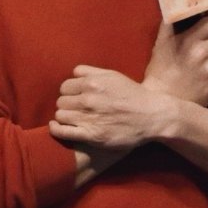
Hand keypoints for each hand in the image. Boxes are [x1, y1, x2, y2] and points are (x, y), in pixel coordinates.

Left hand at [49, 66, 172, 149]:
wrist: (151, 117)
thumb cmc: (133, 95)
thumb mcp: (114, 76)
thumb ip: (91, 72)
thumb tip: (73, 73)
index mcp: (92, 82)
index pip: (65, 86)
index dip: (69, 92)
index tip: (76, 98)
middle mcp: (88, 99)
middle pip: (61, 101)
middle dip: (67, 104)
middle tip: (76, 109)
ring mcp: (88, 118)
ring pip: (60, 115)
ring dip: (64, 117)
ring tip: (73, 119)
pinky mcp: (90, 135)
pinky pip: (62, 131)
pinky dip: (56, 129)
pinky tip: (56, 127)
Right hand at [142, 18, 207, 106]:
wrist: (161, 103)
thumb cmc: (159, 72)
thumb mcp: (160, 45)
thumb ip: (169, 26)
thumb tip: (175, 8)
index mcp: (189, 40)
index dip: (207, 28)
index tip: (202, 34)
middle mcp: (203, 53)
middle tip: (202, 53)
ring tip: (202, 69)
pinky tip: (204, 82)